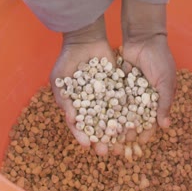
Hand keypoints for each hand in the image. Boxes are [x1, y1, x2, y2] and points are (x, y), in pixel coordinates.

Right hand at [50, 16, 114, 155]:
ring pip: (112, 117)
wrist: (84, 40)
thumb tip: (71, 118)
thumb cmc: (67, 60)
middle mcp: (92, 104)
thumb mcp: (59, 79)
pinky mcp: (118, 88)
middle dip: (102, 138)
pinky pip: (123, 102)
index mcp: (76, 106)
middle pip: (97, 126)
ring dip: (116, 131)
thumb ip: (63, 98)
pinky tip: (132, 122)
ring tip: (121, 142)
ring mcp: (105, 96)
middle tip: (106, 150)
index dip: (83, 136)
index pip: (80, 125)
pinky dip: (127, 113)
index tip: (88, 145)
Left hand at [119, 0, 176, 144]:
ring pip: (120, 110)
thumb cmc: (160, 59)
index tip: (140, 143)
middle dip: (127, 131)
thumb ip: (164, 103)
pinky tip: (98, 118)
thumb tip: (165, 127)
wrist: (143, 37)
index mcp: (156, 98)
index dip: (146, 131)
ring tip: (107, 135)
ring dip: (114, 123)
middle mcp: (141, 96)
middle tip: (120, 143)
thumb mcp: (166, 81)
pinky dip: (105, 107)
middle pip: (133, 118)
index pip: (151, 120)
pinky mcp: (116, 82)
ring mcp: (128, 90)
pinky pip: (110, 97)